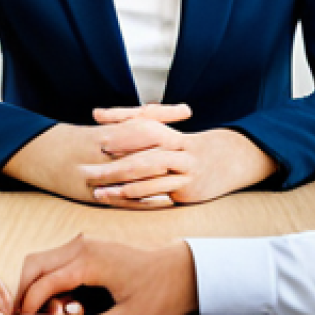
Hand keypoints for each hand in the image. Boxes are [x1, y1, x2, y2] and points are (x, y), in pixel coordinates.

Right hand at [16, 235, 197, 314]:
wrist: (187, 271)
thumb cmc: (162, 296)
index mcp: (89, 260)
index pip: (41, 282)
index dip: (29, 309)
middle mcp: (83, 245)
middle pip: (34, 264)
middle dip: (26, 295)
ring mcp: (86, 243)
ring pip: (43, 262)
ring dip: (38, 288)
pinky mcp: (91, 248)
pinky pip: (58, 262)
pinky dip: (51, 282)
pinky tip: (66, 308)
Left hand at [87, 117, 277, 204]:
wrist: (227, 160)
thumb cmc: (185, 145)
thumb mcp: (162, 130)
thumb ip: (129, 120)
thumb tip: (95, 114)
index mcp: (172, 134)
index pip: (145, 130)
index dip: (123, 136)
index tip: (99, 142)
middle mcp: (180, 150)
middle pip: (143, 156)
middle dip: (113, 165)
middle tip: (87, 172)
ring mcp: (185, 170)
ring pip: (151, 176)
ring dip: (122, 185)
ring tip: (98, 192)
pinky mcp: (188, 190)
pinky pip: (160, 193)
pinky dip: (140, 196)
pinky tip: (122, 200)